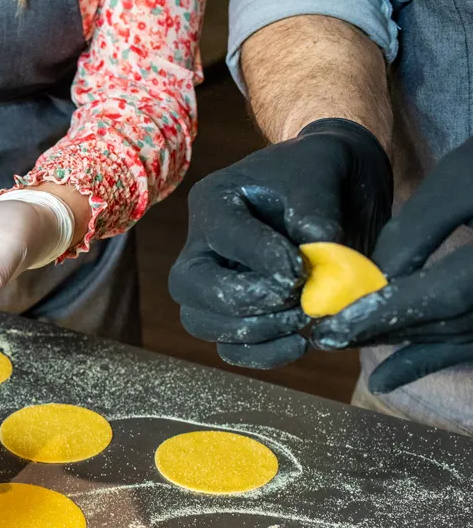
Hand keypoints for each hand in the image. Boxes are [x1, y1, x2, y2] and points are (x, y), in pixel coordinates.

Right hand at [168, 118, 390, 368]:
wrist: (337, 189)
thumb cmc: (321, 174)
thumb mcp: (322, 173)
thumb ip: (316, 212)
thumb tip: (317, 258)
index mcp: (213, 202)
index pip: (222, 236)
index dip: (261, 258)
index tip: (303, 270)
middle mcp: (201, 245)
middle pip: (190, 286)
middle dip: (242, 300)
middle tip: (294, 299)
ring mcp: (211, 283)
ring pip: (201, 322)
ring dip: (251, 331)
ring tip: (301, 320)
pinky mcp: (234, 313)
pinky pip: (229, 348)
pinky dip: (260, 354)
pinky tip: (300, 344)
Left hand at [313, 136, 472, 391]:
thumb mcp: (463, 176)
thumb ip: (419, 227)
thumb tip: (374, 277)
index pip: (443, 295)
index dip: (388, 312)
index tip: (336, 321)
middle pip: (447, 323)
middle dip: (385, 331)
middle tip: (327, 336)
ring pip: (458, 337)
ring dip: (400, 345)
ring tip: (346, 345)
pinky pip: (469, 343)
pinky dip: (428, 358)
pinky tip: (383, 380)